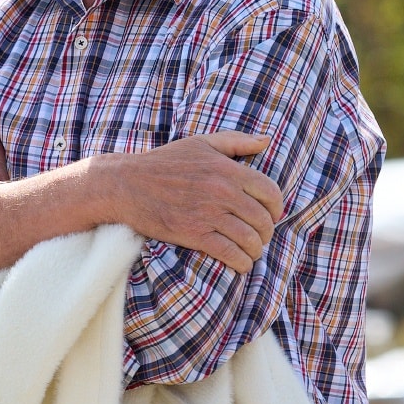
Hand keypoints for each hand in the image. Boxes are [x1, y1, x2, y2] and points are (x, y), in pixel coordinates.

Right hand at [92, 131, 284, 272]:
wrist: (126, 185)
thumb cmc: (163, 163)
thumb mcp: (201, 143)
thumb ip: (236, 141)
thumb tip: (267, 140)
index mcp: (227, 169)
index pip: (270, 192)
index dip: (276, 207)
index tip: (272, 215)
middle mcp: (222, 191)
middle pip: (262, 219)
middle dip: (266, 232)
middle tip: (259, 237)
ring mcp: (208, 214)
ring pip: (249, 239)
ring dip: (255, 250)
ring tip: (250, 252)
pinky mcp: (194, 234)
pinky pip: (229, 253)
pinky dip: (240, 262)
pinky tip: (240, 264)